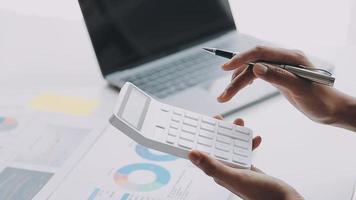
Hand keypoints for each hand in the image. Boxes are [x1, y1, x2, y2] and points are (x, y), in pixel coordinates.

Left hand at [188, 116, 302, 199]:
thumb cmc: (261, 195)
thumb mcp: (235, 177)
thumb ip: (213, 166)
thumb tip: (192, 153)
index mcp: (219, 173)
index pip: (205, 153)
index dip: (202, 138)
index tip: (202, 123)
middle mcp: (226, 171)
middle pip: (218, 147)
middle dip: (219, 132)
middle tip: (220, 118)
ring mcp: (238, 170)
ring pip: (232, 148)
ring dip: (235, 135)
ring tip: (240, 123)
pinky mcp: (250, 170)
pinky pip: (245, 152)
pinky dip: (250, 144)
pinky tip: (256, 138)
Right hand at [217, 46, 355, 130]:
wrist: (330, 109)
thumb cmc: (319, 100)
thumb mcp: (299, 89)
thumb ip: (278, 77)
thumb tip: (255, 68)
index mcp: (291, 57)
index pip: (260, 52)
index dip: (241, 58)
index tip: (225, 67)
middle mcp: (284, 59)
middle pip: (253, 63)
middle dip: (236, 78)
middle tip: (224, 95)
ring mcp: (281, 67)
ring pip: (253, 70)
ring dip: (238, 82)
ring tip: (226, 95)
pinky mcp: (279, 75)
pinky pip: (258, 73)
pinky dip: (246, 80)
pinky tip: (241, 85)